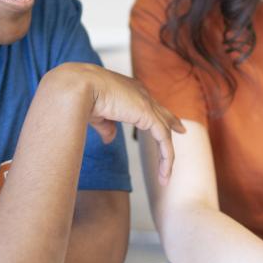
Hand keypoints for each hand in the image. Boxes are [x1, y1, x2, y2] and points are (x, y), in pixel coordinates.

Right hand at [45, 63, 184, 183]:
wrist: (81, 86)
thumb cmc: (84, 96)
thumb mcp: (97, 114)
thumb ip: (106, 126)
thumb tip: (110, 139)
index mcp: (128, 89)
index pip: (147, 102)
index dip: (155, 112)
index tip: (164, 118)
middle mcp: (140, 93)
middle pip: (161, 111)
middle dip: (172, 121)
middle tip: (182, 129)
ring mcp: (146, 103)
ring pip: (163, 131)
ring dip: (166, 155)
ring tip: (165, 176)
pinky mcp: (148, 114)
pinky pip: (163, 139)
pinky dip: (166, 157)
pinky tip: (164, 172)